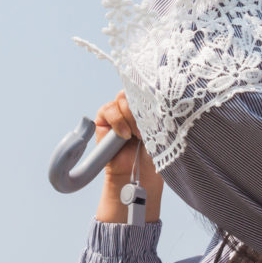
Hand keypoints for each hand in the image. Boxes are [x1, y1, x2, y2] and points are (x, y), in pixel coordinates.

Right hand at [93, 91, 162, 222]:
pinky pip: (108, 110)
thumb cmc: (153, 153)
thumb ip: (155, 113)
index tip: (157, 109)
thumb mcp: (158, 130)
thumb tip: (158, 98)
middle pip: (134, 90)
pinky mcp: (103, 119)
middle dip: (140, 108)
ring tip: (136, 135)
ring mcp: (117, 111)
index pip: (147, 88)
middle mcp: (132, 105)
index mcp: (148, 105)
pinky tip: (124, 135)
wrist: (138, 174)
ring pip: (121, 98)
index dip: (151, 95)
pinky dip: (117, 121)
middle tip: (146, 129)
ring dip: (130, 117)